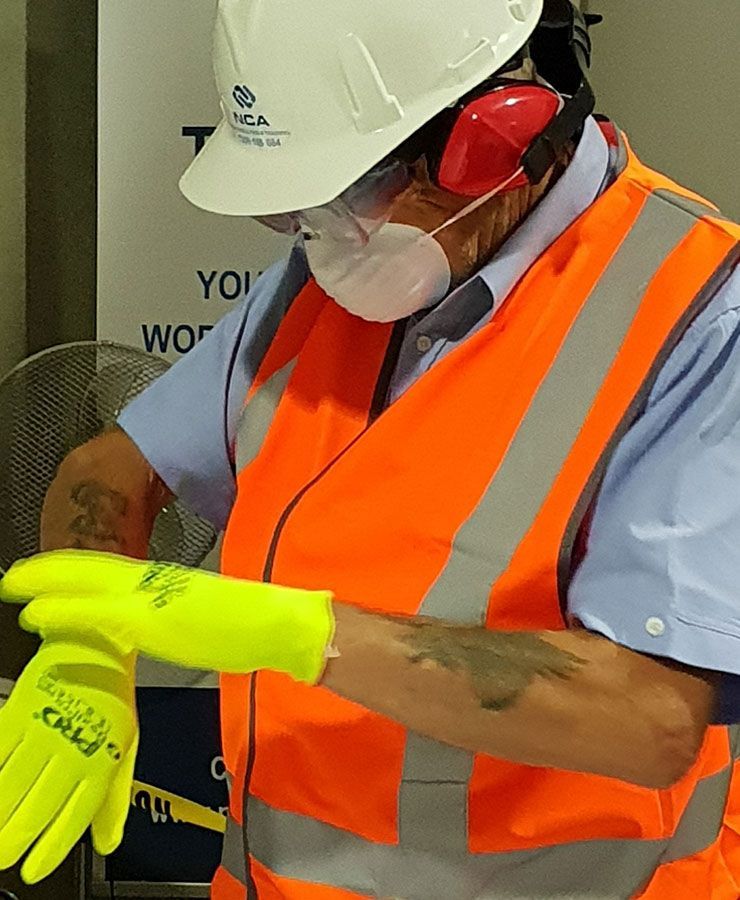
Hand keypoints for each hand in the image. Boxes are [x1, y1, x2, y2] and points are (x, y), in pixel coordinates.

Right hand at [0, 638, 137, 883]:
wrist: (96, 641)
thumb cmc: (110, 696)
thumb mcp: (124, 744)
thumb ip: (113, 797)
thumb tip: (108, 841)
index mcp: (101, 758)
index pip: (75, 815)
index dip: (51, 847)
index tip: (32, 870)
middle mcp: (72, 746)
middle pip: (37, 806)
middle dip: (13, 841)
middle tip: (1, 859)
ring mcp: (43, 728)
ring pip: (10, 785)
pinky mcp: (19, 708)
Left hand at [1, 550, 334, 683]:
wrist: (277, 623)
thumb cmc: (254, 622)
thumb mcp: (206, 614)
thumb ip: (176, 614)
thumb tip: (160, 622)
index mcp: (166, 582)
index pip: (113, 572)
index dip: (77, 572)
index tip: (49, 573)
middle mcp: (152, 583)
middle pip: (91, 570)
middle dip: (50, 572)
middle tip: (15, 575)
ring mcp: (148, 598)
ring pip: (85, 584)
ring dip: (45, 584)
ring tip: (15, 583)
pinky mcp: (147, 618)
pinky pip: (92, 612)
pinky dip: (60, 610)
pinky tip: (34, 613)